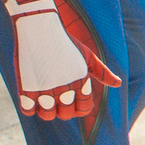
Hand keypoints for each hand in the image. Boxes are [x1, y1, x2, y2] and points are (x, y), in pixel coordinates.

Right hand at [10, 3, 121, 120]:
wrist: (39, 28)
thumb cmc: (65, 41)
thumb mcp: (87, 56)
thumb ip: (102, 73)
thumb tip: (118, 84)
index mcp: (81, 82)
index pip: (83, 110)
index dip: (78, 109)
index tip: (71, 102)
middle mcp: (65, 88)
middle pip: (65, 115)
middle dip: (62, 110)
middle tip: (55, 99)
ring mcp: (45, 89)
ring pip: (47, 116)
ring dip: (45, 111)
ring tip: (43, 99)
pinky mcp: (26, 87)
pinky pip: (27, 111)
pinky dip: (28, 107)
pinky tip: (29, 96)